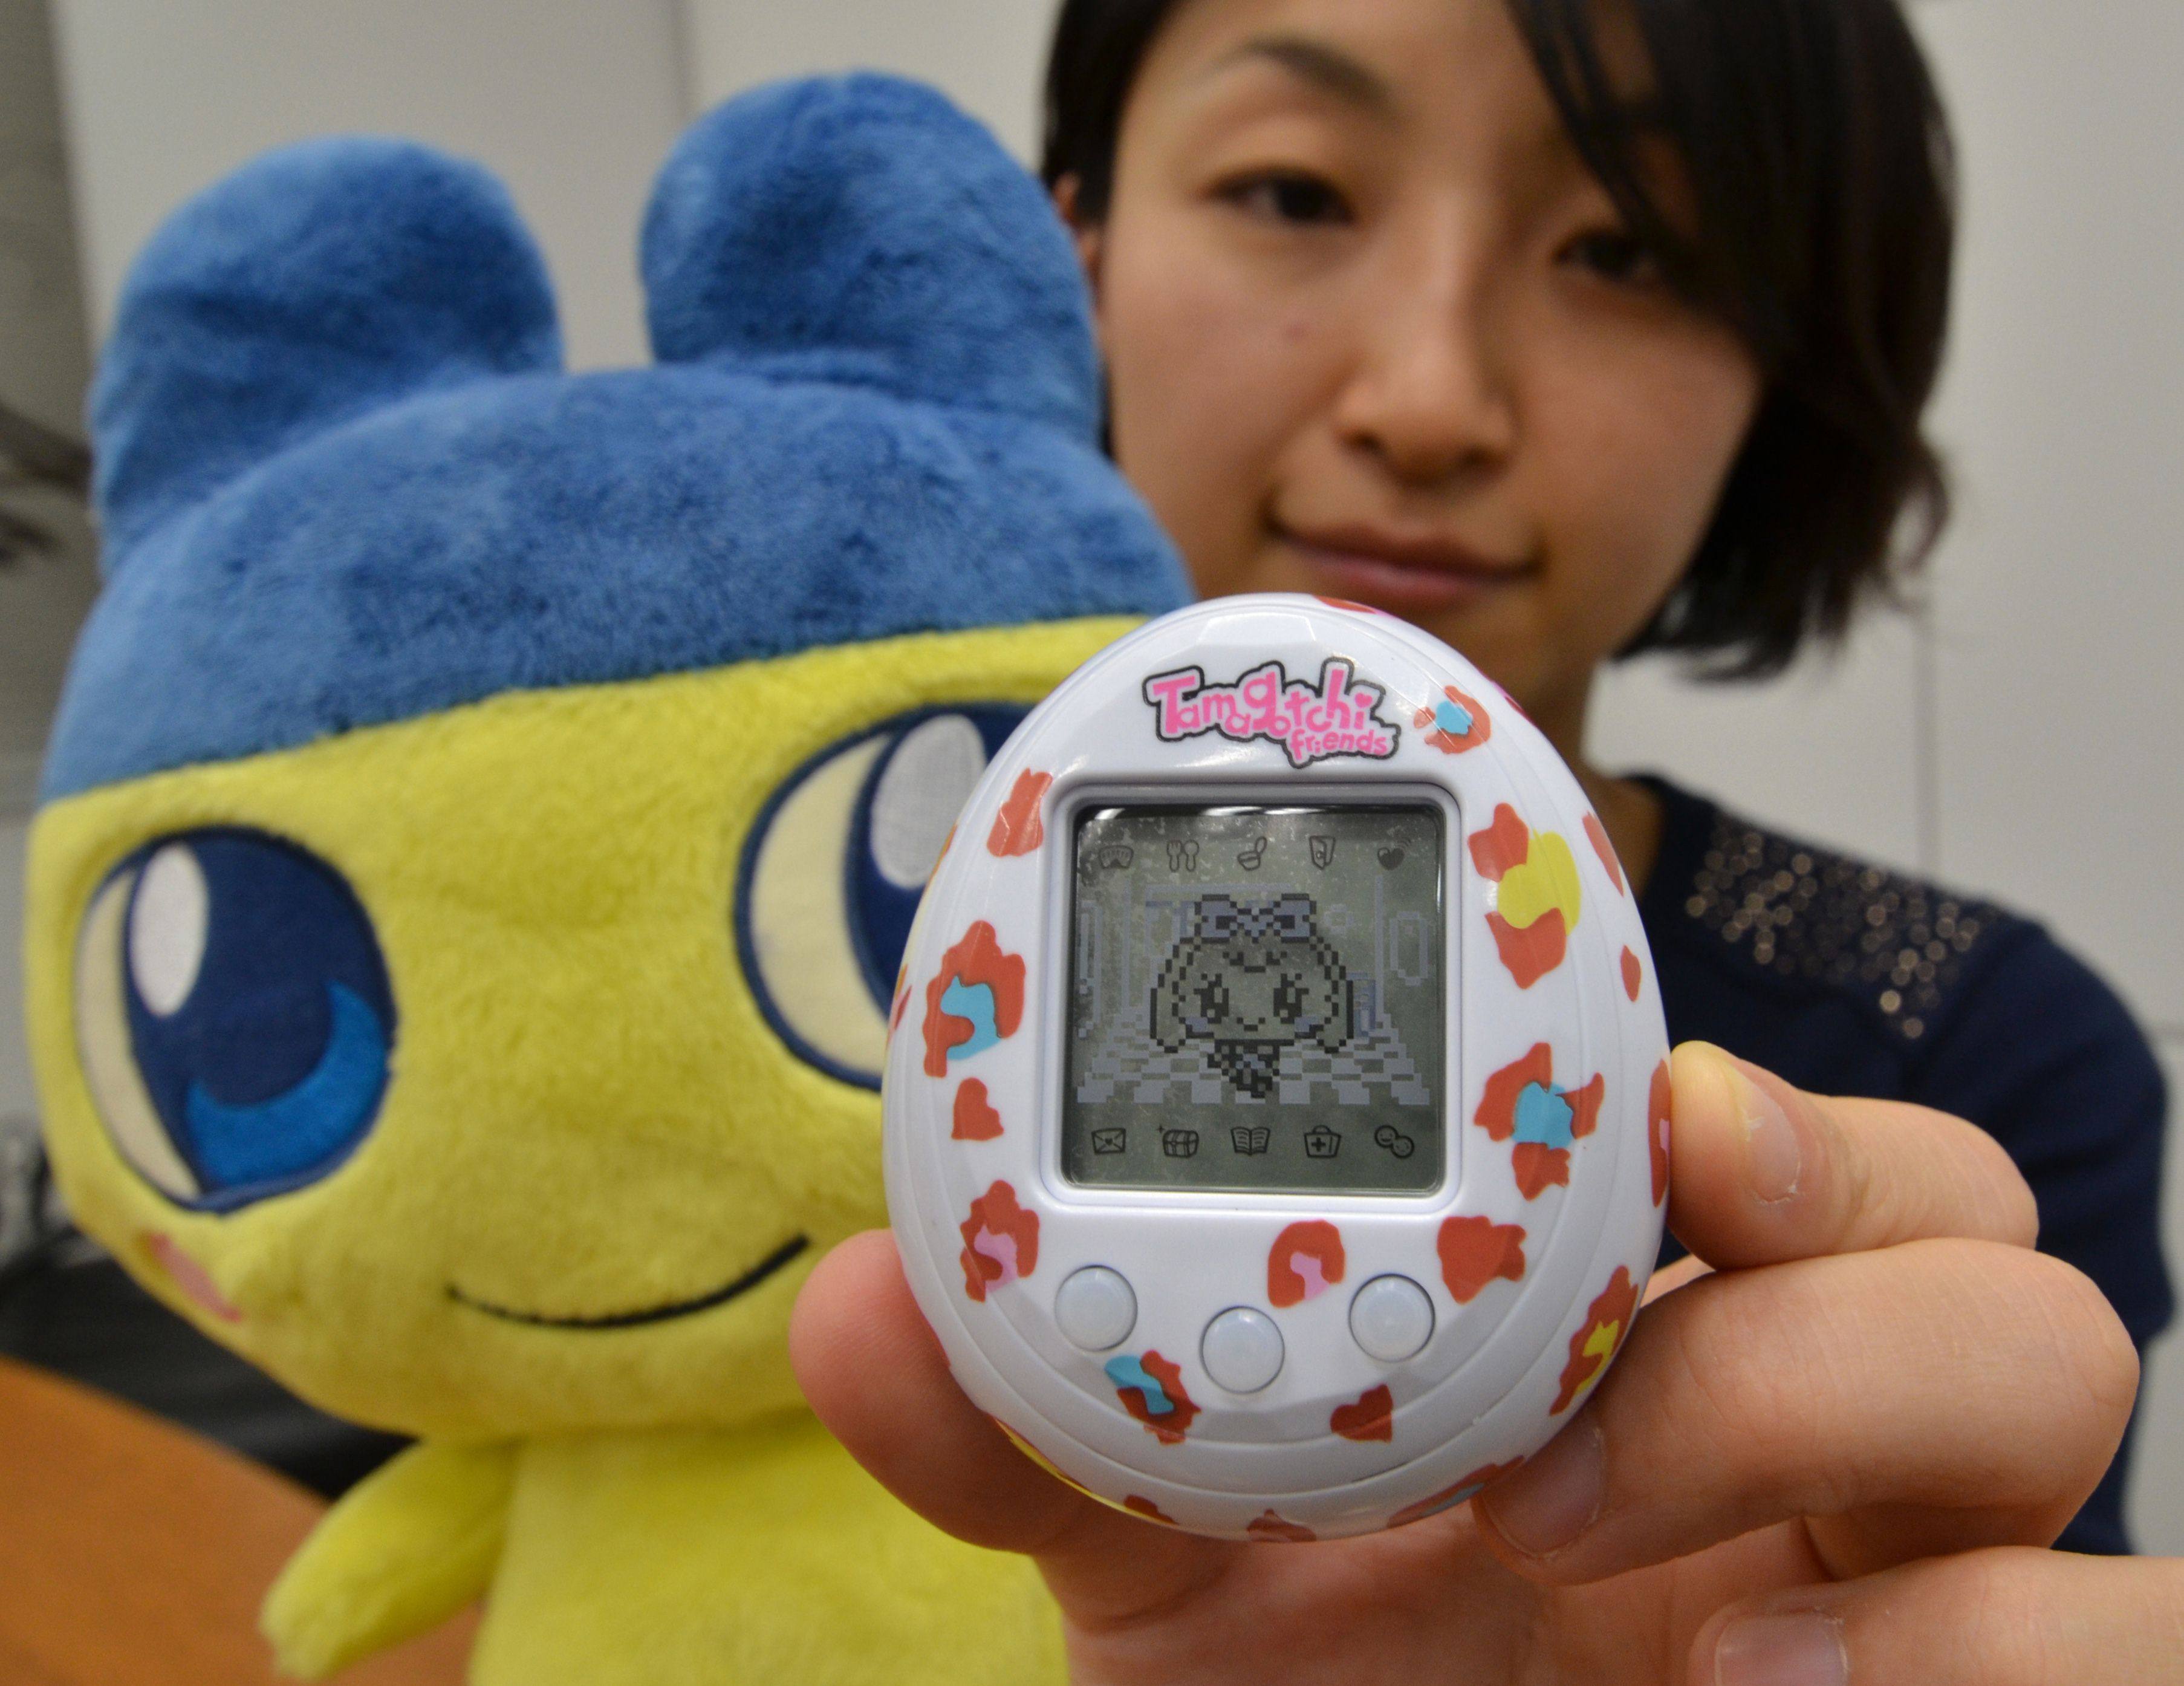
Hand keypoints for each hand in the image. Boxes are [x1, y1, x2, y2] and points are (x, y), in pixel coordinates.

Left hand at [791, 1043, 2175, 1683]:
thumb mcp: (1169, 1578)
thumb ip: (1032, 1435)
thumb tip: (855, 1301)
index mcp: (1630, 1340)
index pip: (1763, 1140)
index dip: (1736, 1079)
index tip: (1643, 1103)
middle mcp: (1805, 1434)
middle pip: (1959, 1201)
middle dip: (1822, 1210)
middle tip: (1628, 1332)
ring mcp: (1925, 1574)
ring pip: (2067, 1357)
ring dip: (1872, 1405)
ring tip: (1674, 1581)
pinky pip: (2138, 1630)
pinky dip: (2005, 1643)